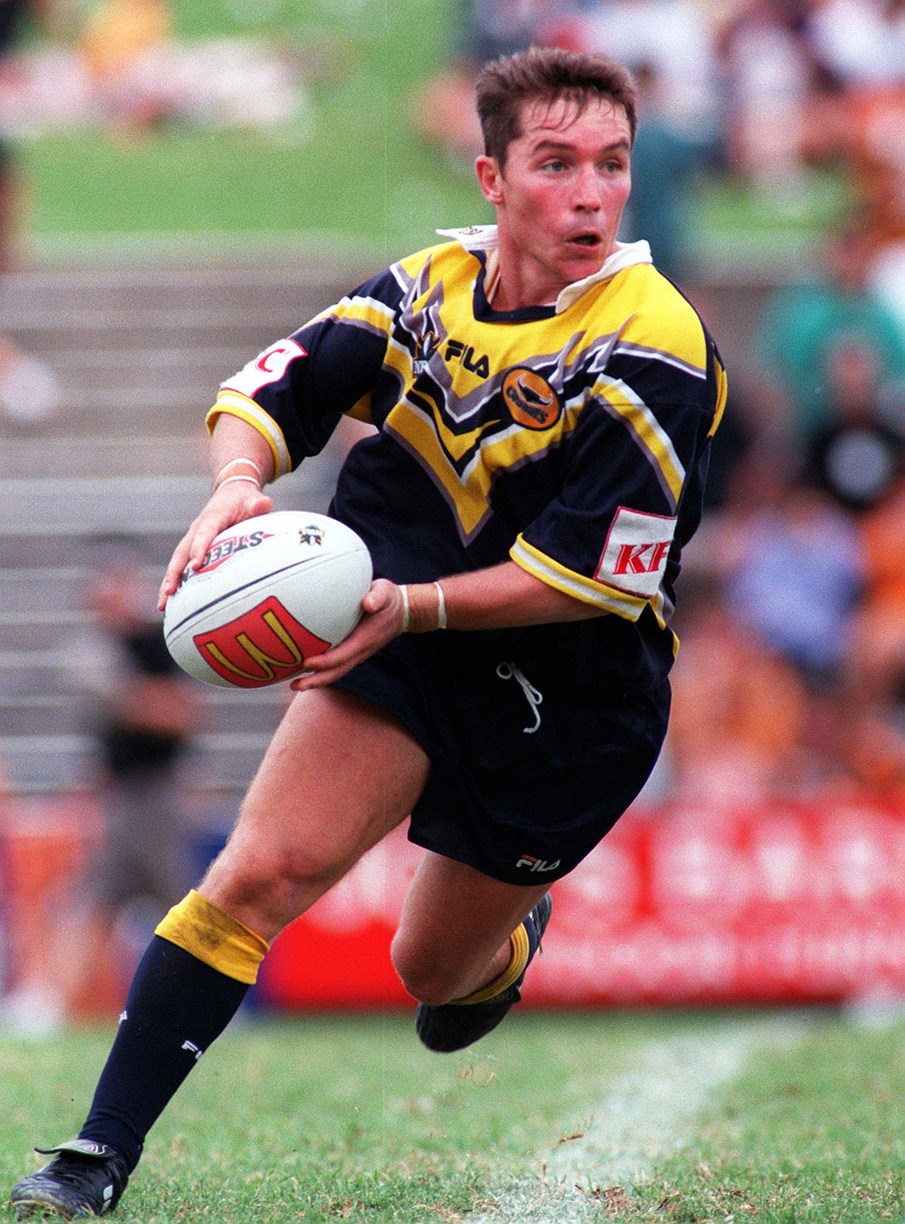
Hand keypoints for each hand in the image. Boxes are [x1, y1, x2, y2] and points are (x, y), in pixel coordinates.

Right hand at [157, 481, 272, 610]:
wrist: (231, 493)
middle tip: (169, 592)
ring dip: (169, 583)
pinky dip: (173, 583)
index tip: (197, 565)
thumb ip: (257, 503)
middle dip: (175, 573)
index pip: (205, 533)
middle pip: (182, 552)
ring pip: (177, 562)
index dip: (200, 548)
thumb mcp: (252, 499)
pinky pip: (180, 567)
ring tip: (162, 606)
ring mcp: (192, 539)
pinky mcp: (192, 548)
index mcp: (212, 517)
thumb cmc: (244, 500)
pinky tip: (169, 605)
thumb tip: (263, 504)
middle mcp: (197, 529)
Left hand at [288, 579, 404, 690]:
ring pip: (336, 672)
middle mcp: (360, 650)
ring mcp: (357, 653)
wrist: (402, 611)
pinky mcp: (353, 651)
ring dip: (316, 681)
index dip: (325, 662)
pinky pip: (337, 665)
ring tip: (295, 686)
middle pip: (337, 671)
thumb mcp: (385, 593)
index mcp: (365, 639)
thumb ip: (377, 597)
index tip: (307, 663)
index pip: (343, 655)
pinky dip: (321, 672)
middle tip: (294, 686)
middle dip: (316, 680)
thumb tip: (367, 603)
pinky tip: (305, 671)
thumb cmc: (389, 599)